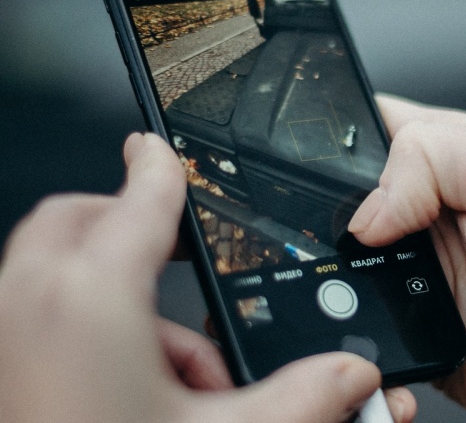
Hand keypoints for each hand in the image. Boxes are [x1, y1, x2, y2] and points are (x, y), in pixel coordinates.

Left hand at [0, 133, 414, 422]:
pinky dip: (98, 335)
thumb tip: (352, 376)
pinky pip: (48, 315)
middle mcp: (35, 305)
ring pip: (66, 271)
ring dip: (129, 303)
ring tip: (182, 370)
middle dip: (131, 224)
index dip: (163, 165)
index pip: (140, 197)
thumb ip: (303, 399)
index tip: (162, 148)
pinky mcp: (8, 369)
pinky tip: (144, 395)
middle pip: (81, 218)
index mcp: (91, 299)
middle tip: (179, 254)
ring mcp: (9, 336)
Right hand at [350, 95, 465, 421]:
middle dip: (330, 206)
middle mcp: (438, 209)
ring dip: (336, 267)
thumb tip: (367, 207)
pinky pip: (356, 312)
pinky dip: (348, 319)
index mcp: (463, 158)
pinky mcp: (412, 320)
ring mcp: (422, 268)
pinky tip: (364, 324)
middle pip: (350, 189)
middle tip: (350, 232)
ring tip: (364, 281)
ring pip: (342, 253)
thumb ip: (439, 159)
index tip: (315, 160)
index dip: (342, 133)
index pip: (383, 122)